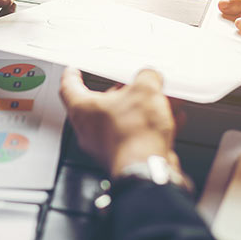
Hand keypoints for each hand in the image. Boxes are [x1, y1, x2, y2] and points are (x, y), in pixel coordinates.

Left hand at [59, 68, 184, 177]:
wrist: (147, 169)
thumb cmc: (134, 135)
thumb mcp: (145, 90)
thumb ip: (147, 77)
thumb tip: (150, 77)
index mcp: (83, 109)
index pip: (69, 87)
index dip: (72, 76)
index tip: (74, 71)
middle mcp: (89, 130)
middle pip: (102, 104)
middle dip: (123, 92)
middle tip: (136, 84)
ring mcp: (105, 146)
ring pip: (123, 120)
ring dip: (142, 109)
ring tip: (162, 100)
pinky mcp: (124, 157)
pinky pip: (136, 136)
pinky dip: (151, 126)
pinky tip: (171, 119)